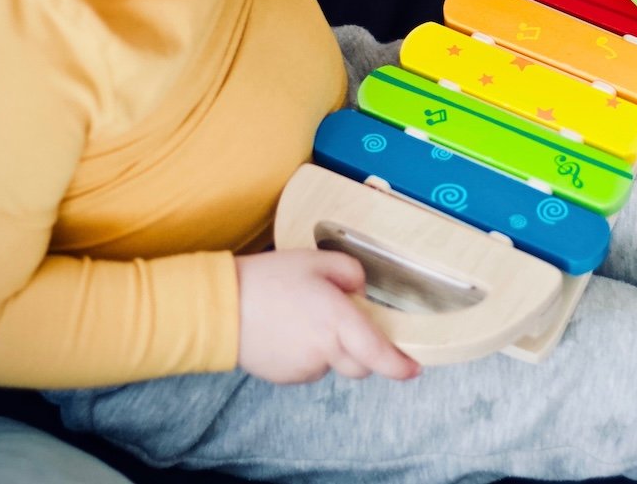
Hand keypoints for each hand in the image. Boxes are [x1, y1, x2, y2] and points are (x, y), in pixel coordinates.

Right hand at [235, 249, 420, 383]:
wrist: (222, 307)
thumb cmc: (268, 280)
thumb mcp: (316, 260)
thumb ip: (350, 272)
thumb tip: (361, 292)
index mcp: (338, 321)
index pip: (379, 354)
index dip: (400, 365)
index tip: (413, 367)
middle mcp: (326, 350)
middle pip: (361, 364)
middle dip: (364, 349)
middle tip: (345, 320)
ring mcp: (305, 368)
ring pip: (334, 364)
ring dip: (332, 348)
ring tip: (305, 318)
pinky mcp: (287, 377)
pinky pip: (311, 367)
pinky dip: (309, 353)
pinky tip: (289, 331)